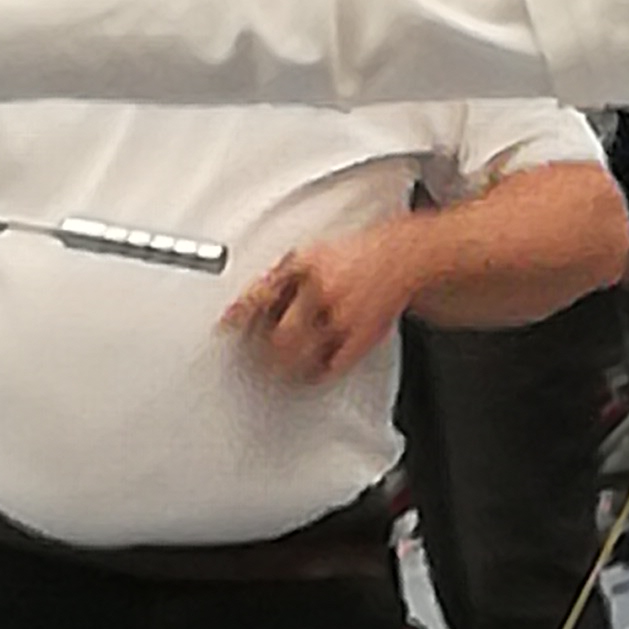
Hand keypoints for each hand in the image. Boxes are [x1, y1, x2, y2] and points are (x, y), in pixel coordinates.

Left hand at [221, 224, 416, 380]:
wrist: (403, 256)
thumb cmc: (356, 255)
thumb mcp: (311, 252)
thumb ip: (280, 275)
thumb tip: (247, 299)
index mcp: (306, 267)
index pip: (263, 294)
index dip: (240, 313)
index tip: (224, 326)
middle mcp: (323, 292)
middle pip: (279, 333)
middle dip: (260, 349)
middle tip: (246, 356)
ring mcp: (343, 319)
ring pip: (301, 355)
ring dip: (281, 366)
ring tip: (269, 371)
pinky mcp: (362, 339)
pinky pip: (330, 367)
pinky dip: (313, 375)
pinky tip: (303, 376)